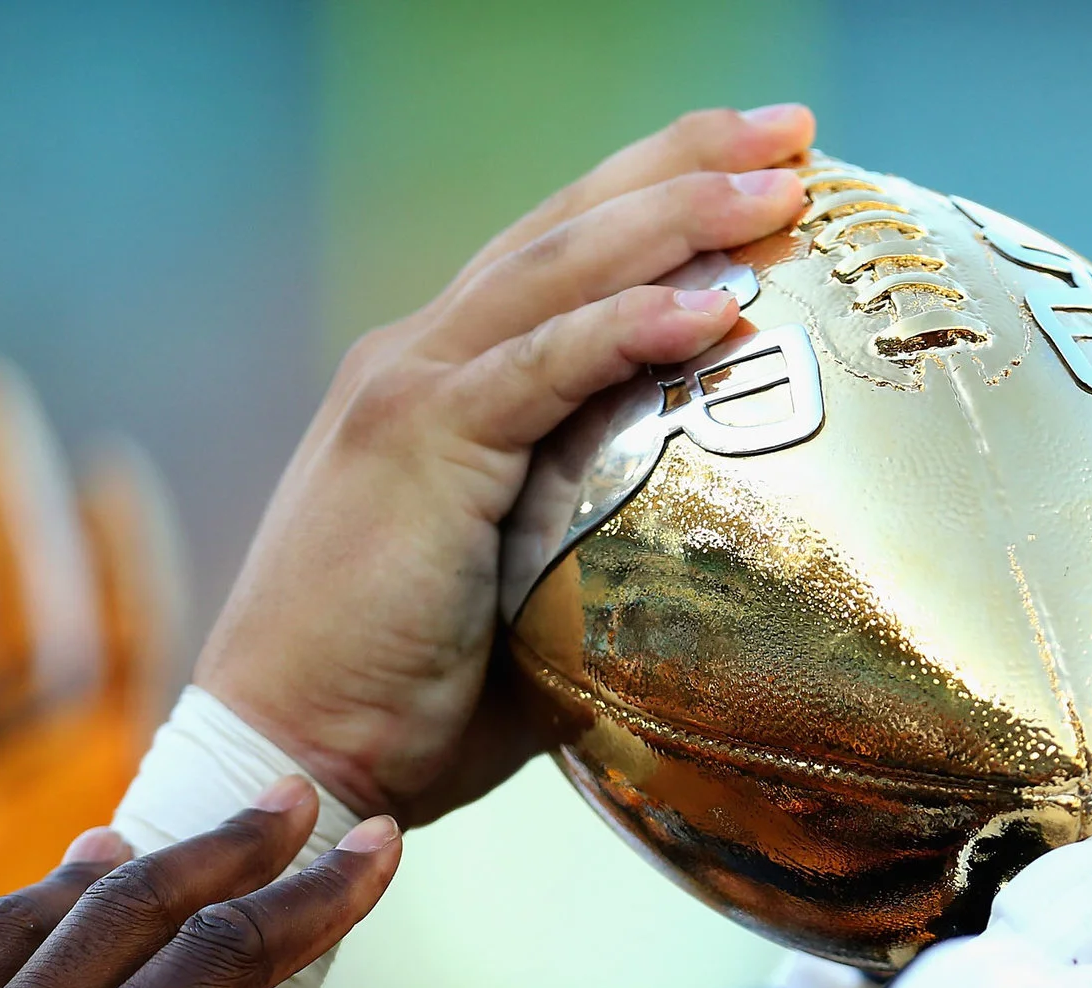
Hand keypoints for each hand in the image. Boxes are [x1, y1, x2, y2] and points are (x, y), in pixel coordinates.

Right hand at [196, 104, 815, 823]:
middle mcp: (420, 359)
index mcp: (443, 385)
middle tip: (793, 130)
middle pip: (567, 226)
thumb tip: (729, 585)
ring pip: (558, 269)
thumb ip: (610, 563)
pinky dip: (625, 328)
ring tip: (777, 184)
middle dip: (683, 166)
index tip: (763, 166)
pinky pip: (540, 368)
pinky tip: (711, 306)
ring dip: (674, 218)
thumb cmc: (413, 706)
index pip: (561, 260)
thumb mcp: (536, 610)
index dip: (657, 197)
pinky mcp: (416, 446)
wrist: (297, 753)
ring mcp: (411, 391)